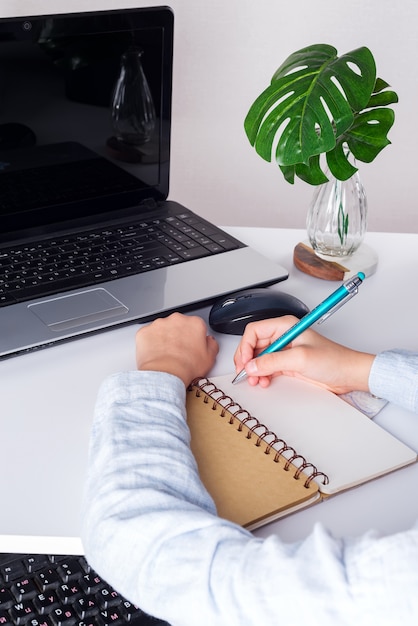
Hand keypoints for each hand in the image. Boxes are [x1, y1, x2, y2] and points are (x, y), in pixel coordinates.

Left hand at [136, 313, 218, 386]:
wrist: (165, 375)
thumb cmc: (186, 367)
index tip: (191, 345)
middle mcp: (177, 319)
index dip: (193, 337)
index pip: (195, 326)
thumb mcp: (210, 358)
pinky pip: (148, 334)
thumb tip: (209, 341)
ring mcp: (159, 324)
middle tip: (178, 351)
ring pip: (162, 328)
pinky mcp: (145, 331)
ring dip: (164, 337)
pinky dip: (150, 341)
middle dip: (178, 335)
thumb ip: (212, 344)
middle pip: (178, 324)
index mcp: (194, 323)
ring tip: (165, 353)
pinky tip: (155, 353)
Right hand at [233, 315, 374, 393]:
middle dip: (247, 360)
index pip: (254, 331)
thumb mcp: (300, 359)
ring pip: (258, 357)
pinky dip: (262, 374)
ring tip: (255, 380)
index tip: (245, 362)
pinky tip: (263, 381)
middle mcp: (283, 336)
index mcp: (285, 326)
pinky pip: (267, 367)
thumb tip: (252, 366)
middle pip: (253, 344)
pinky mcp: (287, 363)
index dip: (246, 346)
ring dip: (253, 369)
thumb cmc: (334, 359)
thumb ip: (273, 361)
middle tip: (245, 373)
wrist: (348, 374)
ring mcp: (285, 350)